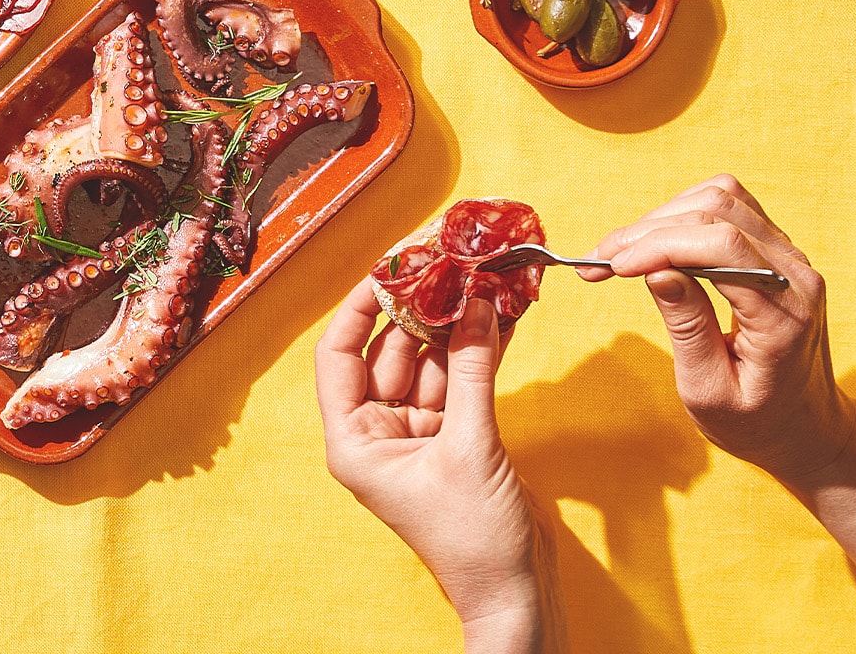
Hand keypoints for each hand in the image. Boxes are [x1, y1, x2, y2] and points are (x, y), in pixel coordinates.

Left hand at [317, 281, 562, 648]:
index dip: (360, 307)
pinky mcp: (453, 438)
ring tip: (478, 276)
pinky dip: (476, 351)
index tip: (389, 267)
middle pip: (389, 351)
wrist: (516, 594)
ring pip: (429, 362)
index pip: (338, 355)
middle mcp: (377, 433)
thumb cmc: (474, 539)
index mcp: (354, 440)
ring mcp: (415, 435)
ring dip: (454, 323)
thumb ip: (471, 371)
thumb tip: (476, 303)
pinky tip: (499, 314)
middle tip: (447, 261)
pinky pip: (458, 382)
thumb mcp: (470, 445)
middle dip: (419, 307)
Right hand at [584, 174, 851, 483]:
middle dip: (648, 230)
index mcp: (784, 312)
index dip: (658, 244)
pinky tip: (655, 245)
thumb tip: (657, 271)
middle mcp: (796, 274)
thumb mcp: (710, 391)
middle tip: (600, 261)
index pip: (721, 246)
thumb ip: (688, 328)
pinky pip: (728, 208)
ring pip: (721, 197)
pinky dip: (682, 216)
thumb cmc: (756, 421)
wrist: (805, 429)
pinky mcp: (776, 252)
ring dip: (662, 218)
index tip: (611, 267)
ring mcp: (790, 258)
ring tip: (622, 253)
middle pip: (717, 211)